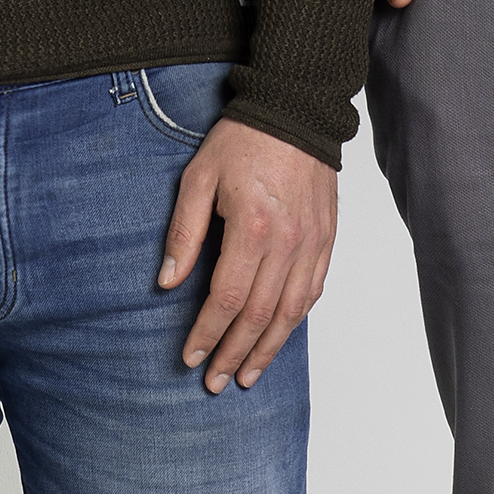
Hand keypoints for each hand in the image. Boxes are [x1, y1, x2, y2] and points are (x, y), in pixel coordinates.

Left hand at [158, 118, 339, 392]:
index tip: (190, 357)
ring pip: (290, 314)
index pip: (227, 299)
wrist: (296, 112)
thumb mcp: (198, 178)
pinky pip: (312, 293)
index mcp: (252, 228)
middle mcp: (287, 244)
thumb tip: (167, 281)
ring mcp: (312, 245)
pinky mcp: (326, 241)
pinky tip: (277, 339)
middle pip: (260, 317)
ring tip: (246, 375)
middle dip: (234, 354)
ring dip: (267, 350)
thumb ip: (184, 233)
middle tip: (214, 382)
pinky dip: (294, 323)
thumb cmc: (243, 141)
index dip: (207, 334)